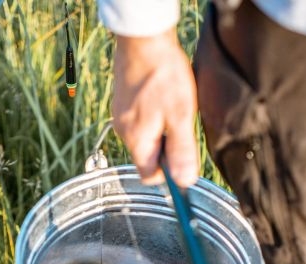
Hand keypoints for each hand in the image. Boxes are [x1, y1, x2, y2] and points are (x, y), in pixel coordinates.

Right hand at [112, 29, 198, 186]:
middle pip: (148, 155)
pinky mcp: (123, 101)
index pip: (150, 176)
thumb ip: (182, 151)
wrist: (143, 39)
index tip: (183, 156)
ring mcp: (121, 115)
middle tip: (182, 122)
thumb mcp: (181, 116)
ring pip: (145, 136)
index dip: (169, 172)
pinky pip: (140, 119)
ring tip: (173, 105)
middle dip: (167, 146)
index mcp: (137, 141)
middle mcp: (124, 132)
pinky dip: (154, 113)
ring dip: (162, 128)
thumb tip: (184, 181)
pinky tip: (163, 94)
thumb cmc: (163, 75)